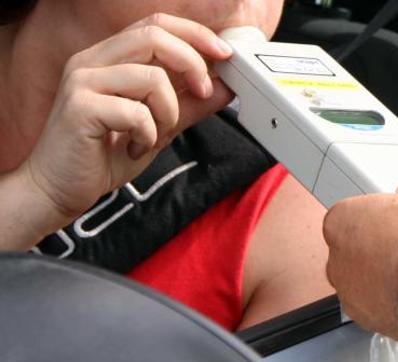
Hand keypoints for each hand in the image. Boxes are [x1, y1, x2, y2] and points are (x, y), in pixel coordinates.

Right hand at [22, 13, 233, 219]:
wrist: (59, 190)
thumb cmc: (104, 156)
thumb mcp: (159, 126)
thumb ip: (189, 104)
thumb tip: (227, 87)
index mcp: (110, 58)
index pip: (156, 24)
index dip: (194, 34)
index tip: (224, 55)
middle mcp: (93, 61)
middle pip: (154, 36)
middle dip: (192, 63)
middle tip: (204, 92)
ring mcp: (83, 81)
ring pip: (150, 76)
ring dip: (168, 111)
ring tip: (155, 135)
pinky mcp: (80, 107)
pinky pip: (136, 112)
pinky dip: (148, 134)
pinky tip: (134, 147)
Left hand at [323, 179, 397, 339]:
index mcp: (341, 220)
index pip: (352, 214)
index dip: (379, 216)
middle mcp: (336, 259)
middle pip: (354, 249)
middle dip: (378, 248)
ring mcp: (349, 292)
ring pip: (363, 281)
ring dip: (384, 277)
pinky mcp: (366, 320)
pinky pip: (377, 307)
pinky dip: (393, 301)